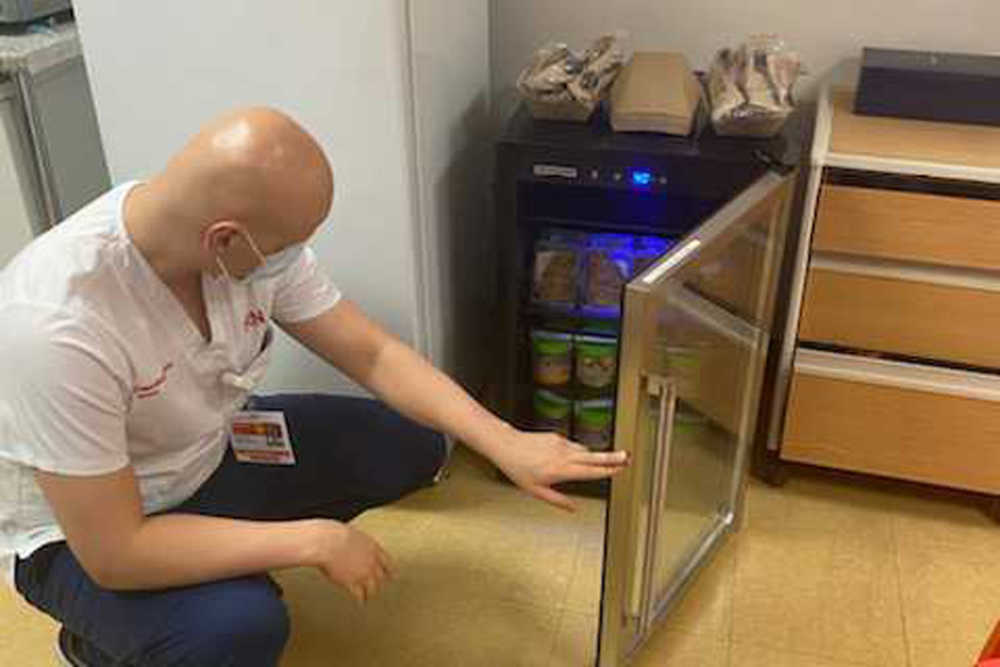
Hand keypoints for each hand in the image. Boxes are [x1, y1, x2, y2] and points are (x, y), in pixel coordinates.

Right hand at [307, 520, 394, 602]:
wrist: (328, 542)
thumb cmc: (334, 534)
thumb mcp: (352, 534)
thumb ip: (357, 543)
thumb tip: (352, 544)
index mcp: (373, 548)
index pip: (387, 562)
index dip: (390, 570)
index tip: (394, 576)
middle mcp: (371, 562)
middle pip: (381, 577)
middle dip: (380, 583)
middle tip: (378, 587)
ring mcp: (363, 573)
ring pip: (372, 588)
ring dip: (371, 593)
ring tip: (369, 597)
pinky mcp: (352, 583)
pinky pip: (359, 595)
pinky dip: (360, 599)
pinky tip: (360, 603)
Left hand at [491, 430, 629, 511]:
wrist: (506, 445)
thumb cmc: (517, 468)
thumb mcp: (536, 491)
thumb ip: (558, 501)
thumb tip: (573, 509)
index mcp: (561, 470)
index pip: (590, 471)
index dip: (607, 471)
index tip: (620, 469)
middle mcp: (563, 455)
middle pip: (595, 456)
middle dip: (613, 457)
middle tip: (628, 457)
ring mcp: (561, 443)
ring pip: (583, 451)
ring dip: (592, 457)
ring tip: (600, 461)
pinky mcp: (556, 436)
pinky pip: (572, 446)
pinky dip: (575, 452)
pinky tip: (567, 458)